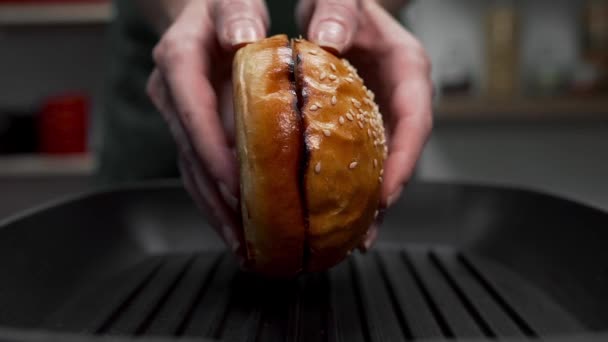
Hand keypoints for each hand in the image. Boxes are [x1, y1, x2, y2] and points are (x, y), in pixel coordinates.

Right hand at [145, 0, 268, 263]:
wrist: (211, 16)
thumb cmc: (228, 8)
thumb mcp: (232, 0)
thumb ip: (237, 12)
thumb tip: (244, 37)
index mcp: (178, 59)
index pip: (189, 106)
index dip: (209, 146)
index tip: (234, 180)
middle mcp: (172, 93)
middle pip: (189, 151)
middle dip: (215, 194)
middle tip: (244, 232)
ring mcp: (179, 117)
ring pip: (192, 170)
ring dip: (217, 211)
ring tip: (244, 246)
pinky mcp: (192, 134)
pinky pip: (201, 172)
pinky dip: (219, 203)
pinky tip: (239, 230)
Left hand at [297, 0, 433, 250]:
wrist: (333, 9)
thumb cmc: (342, 4)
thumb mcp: (341, 0)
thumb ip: (339, 11)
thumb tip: (329, 38)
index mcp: (408, 71)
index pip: (416, 120)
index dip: (404, 160)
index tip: (387, 191)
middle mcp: (399, 100)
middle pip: (402, 156)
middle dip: (385, 196)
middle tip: (365, 232)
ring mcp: (381, 117)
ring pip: (381, 166)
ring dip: (368, 205)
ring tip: (350, 239)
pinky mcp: (362, 128)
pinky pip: (360, 162)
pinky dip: (349, 190)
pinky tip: (332, 216)